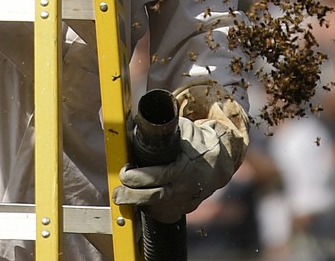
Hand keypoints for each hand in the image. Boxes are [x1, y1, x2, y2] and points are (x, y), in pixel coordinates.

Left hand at [112, 116, 240, 223]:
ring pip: (156, 209)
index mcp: (185, 168)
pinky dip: (149, 209)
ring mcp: (184, 202)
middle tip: (117, 190)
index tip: (125, 171)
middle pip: (155, 197)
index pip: (159, 176)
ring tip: (121, 197)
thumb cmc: (196, 143)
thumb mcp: (183, 130)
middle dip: (132, 195)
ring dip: (136, 203)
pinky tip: (140, 201)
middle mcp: (185, 188)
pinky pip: (162, 214)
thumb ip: (161, 129)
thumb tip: (132, 120)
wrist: (217, 164)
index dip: (139, 176)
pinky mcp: (182, 210)